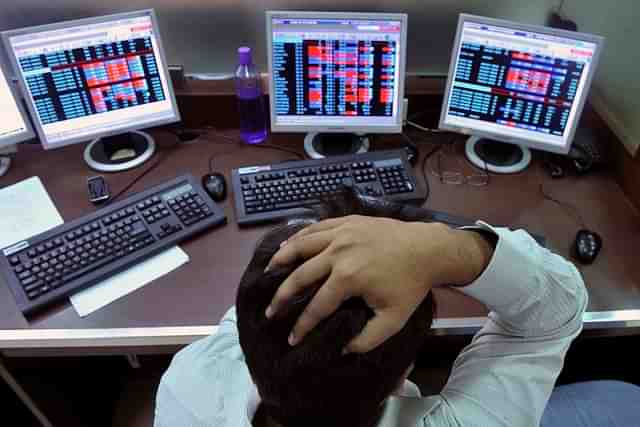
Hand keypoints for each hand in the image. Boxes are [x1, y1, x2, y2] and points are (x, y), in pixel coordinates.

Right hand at [265, 215, 490, 352]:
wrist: (427, 249)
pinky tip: (288, 246)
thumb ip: (367, 339)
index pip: (316, 306)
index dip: (301, 325)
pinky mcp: (345, 222)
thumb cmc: (410, 285)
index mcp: (348, 277)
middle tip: (271, 311)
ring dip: (281, 260)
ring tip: (267, 272)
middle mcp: (338, 252)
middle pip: (300, 275)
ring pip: (301, 245)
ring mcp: (340, 233)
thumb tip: (341, 349)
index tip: (291, 338)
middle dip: (282, 296)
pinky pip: (314, 228)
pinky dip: (297, 237)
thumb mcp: (393, 320)